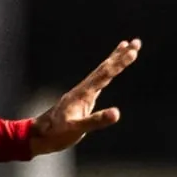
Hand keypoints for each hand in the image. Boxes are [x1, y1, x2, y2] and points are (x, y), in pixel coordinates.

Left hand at [27, 40, 140, 155]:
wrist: (40, 134)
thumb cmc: (56, 133)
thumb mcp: (77, 129)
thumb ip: (95, 121)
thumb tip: (116, 113)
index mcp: (84, 93)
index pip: (105, 74)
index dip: (119, 63)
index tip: (133, 51)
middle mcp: (84, 89)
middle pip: (105, 67)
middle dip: (121, 55)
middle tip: (136, 42)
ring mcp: (84, 92)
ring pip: (102, 71)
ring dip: (115, 59)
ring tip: (125, 46)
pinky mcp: (83, 98)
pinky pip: (99, 80)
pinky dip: (107, 72)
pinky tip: (110, 71)